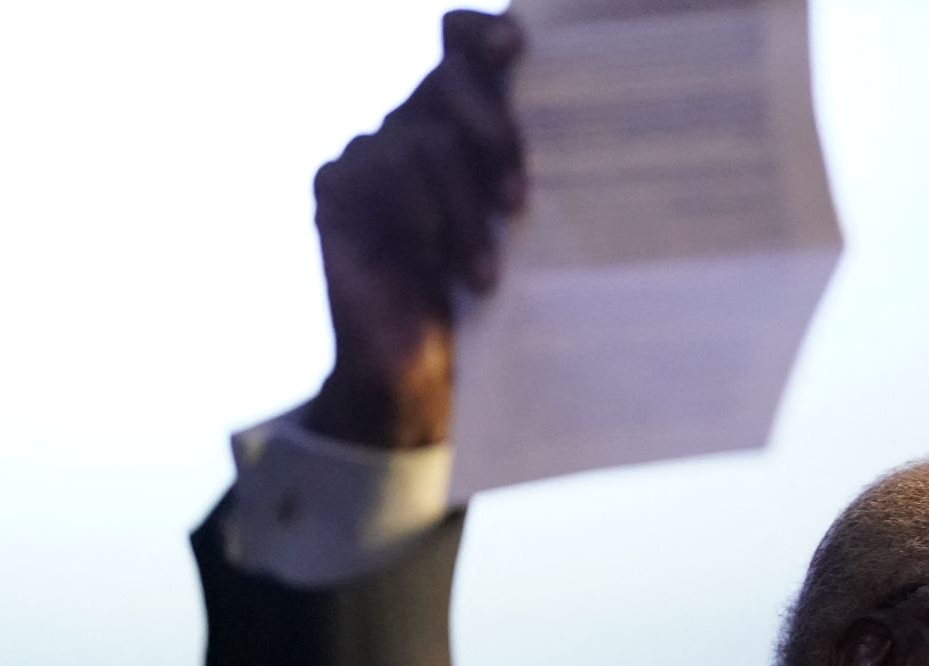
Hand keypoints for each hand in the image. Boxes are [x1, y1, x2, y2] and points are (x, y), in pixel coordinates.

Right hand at [303, 10, 525, 448]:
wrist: (424, 370)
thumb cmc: (488, 293)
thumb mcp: (521, 231)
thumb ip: (531, 172)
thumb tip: (593, 130)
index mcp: (464, 117)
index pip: (463, 42)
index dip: (484, 34)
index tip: (517, 47)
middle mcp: (414, 122)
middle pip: (446, 80)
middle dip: (491, 131)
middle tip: (517, 201)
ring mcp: (370, 152)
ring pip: (422, 143)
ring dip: (461, 211)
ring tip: (483, 274)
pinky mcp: (335, 189)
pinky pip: (373, 176)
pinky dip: (412, 219)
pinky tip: (432, 261)